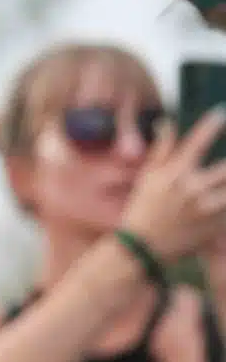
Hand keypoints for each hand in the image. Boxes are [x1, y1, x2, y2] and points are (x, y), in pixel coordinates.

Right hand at [120, 110, 225, 261]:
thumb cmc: (142, 209)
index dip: (211, 125)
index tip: (220, 113)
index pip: (196, 142)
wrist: (143, 249)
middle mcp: (192, 188)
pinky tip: (225, 196)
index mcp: (174, 174)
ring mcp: (207, 208)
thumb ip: (161, 149)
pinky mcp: (217, 225)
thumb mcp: (148, 177)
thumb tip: (166, 123)